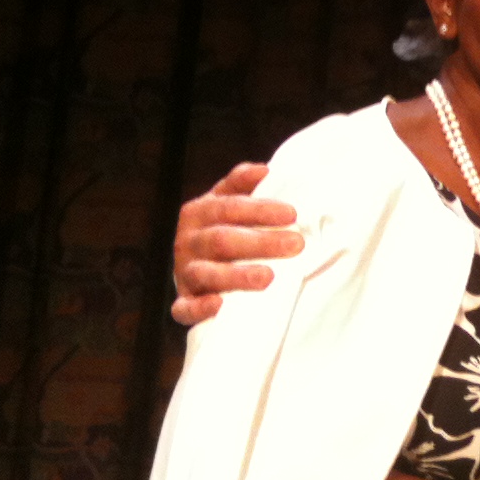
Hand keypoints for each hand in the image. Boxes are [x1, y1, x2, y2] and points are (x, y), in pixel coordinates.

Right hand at [170, 163, 305, 325]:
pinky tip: (219, 306)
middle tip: (296, 245)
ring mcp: (184, 272)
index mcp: (199, 212)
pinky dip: (199, 309)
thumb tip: (265, 170)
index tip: (292, 213)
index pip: (229, 207)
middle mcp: (188, 241)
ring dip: (237, 276)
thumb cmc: (222, 227)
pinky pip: (184, 308)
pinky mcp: (184, 301)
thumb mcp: (228, 200)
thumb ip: (242, 183)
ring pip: (206, 274)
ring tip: (268, 278)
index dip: (260, 210)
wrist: (194, 263)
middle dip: (260, 243)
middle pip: (223, 240)